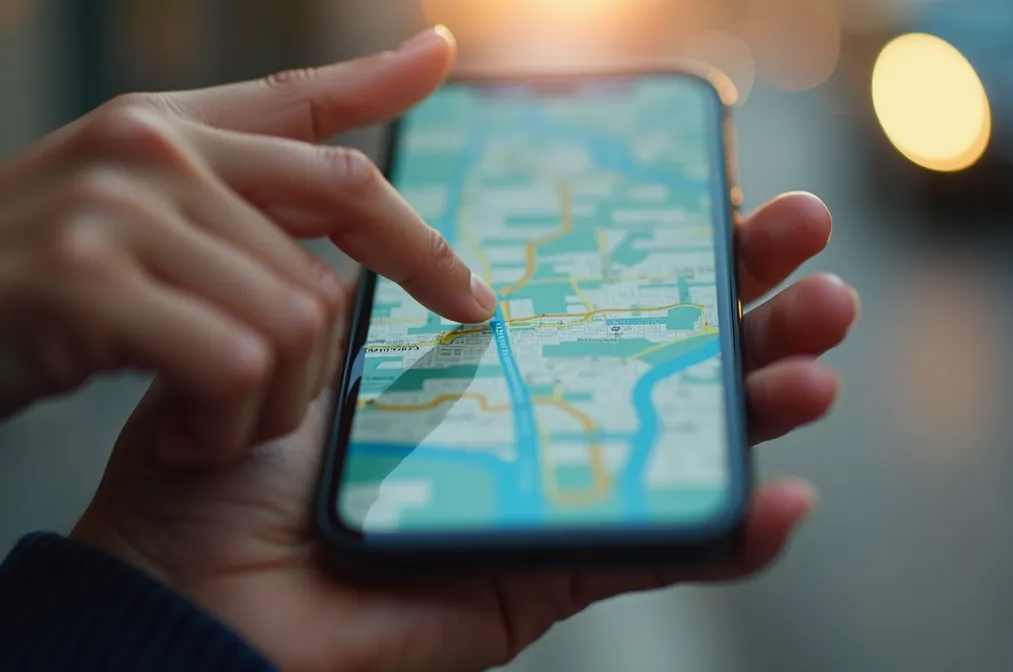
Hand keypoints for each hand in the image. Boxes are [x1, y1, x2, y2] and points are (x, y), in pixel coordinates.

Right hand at [0, 27, 493, 455]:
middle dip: (322, 363)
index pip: (313, 119)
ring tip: (203, 425)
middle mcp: (149, 148)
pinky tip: (176, 434)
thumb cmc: (1, 294)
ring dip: (269, 404)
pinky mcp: (83, 281)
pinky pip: (232, 365)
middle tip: (265, 412)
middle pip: (329, 261)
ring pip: (294, 319)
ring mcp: (116, 207)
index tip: (444, 66)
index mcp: (163, 128)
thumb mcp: (113, 219)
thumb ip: (222, 196)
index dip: (390, 96)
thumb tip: (331, 218)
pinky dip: (223, 423)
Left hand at [73, 192, 858, 671]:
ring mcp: (549, 495)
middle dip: (750, 291)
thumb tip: (423, 131)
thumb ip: (382, 239)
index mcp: (483, 349)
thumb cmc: (231, 442)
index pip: (602, 282)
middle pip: (666, 348)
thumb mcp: (313, 313)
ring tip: (824, 339)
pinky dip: (731, 534)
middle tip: (807, 235)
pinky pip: (657, 556)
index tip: (721, 177)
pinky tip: (784, 493)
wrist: (189, 582)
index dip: (671, 234)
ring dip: (769, 393)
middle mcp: (530, 414)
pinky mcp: (547, 576)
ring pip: (686, 442)